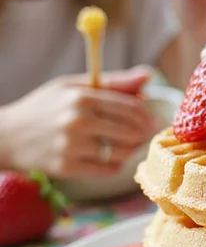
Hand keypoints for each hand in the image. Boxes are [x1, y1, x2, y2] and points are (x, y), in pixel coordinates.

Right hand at [0, 67, 156, 177]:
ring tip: (127, 146)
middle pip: (130, 131)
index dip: (146, 116)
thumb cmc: (44, 107)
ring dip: (130, 151)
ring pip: (121, 152)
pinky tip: (112, 158)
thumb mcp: (73, 87)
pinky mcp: (67, 167)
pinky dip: (116, 165)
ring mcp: (72, 146)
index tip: (151, 120)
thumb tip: (148, 76)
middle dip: (142, 134)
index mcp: (81, 98)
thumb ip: (112, 82)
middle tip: (144, 135)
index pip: (130, 108)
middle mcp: (78, 121)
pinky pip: (107, 170)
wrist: (7, 136)